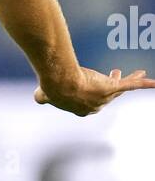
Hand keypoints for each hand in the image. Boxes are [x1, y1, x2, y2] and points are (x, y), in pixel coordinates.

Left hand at [34, 66, 154, 115]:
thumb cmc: (52, 88)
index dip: (96, 94)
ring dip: (131, 80)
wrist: (60, 82)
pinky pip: (131, 86)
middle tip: (114, 72)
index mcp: (82, 108)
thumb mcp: (44, 94)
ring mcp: (106, 97)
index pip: (93, 102)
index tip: (94, 82)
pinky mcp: (112, 87)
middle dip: (113, 83)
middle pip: (109, 94)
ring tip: (139, 72)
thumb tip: (38, 99)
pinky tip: (153, 82)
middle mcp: (96, 105)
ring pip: (122, 87)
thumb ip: (42, 97)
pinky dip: (144, 84)